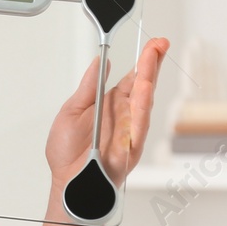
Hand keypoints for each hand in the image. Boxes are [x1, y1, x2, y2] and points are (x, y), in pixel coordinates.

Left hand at [46, 37, 168, 185]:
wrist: (67, 182)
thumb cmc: (68, 153)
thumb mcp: (72, 110)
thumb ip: (89, 87)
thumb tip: (100, 62)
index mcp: (111, 105)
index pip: (132, 78)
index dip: (143, 61)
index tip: (153, 44)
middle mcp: (124, 116)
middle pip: (143, 85)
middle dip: (152, 63)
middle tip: (160, 43)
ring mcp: (129, 131)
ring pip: (143, 102)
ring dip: (149, 80)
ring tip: (152, 60)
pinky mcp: (130, 148)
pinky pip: (138, 126)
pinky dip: (142, 107)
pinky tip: (145, 90)